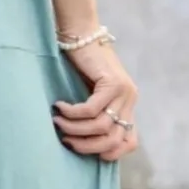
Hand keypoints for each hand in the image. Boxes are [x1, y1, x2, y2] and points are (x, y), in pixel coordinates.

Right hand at [52, 39, 139, 163]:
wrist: (81, 35)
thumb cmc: (80, 65)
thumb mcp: (91, 95)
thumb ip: (95, 116)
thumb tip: (81, 143)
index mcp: (128, 105)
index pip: (130, 142)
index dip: (110, 153)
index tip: (84, 149)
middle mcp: (130, 99)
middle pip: (113, 139)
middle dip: (86, 146)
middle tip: (66, 140)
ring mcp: (124, 91)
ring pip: (101, 126)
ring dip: (75, 129)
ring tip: (58, 122)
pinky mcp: (112, 83)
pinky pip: (90, 110)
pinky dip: (72, 113)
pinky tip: (60, 107)